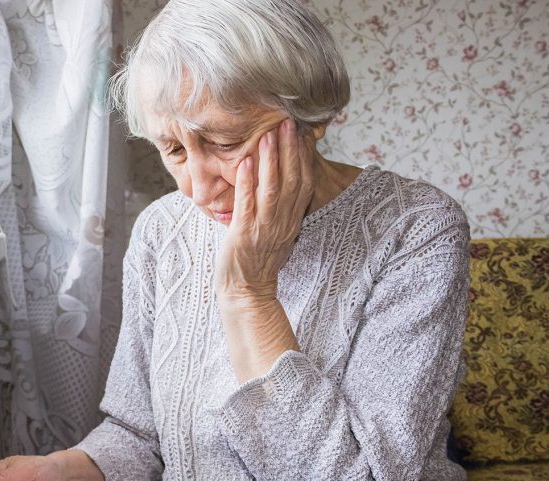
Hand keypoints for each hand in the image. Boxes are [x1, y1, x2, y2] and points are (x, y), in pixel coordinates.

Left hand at [214, 117, 314, 307]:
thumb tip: (279, 182)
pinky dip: (248, 183)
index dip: (303, 157)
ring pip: (273, 189)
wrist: (247, 291)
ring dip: (271, 161)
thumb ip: (280, 208)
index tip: (300, 132)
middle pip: (293, 181)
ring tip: (268, 135)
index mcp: (292, 220)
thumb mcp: (276, 231)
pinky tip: (246, 163)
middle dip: (290, 150)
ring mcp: (264, 228)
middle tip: (288, 122)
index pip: (304, 183)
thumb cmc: (257, 260)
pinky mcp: (244, 235)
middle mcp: (283, 222)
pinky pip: (248, 205)